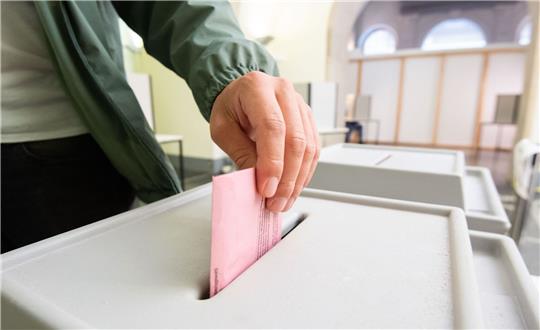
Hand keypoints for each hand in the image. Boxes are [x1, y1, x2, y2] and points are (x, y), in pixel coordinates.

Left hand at [210, 71, 319, 211]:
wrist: (240, 95)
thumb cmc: (230, 108)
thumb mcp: (223, 130)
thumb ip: (240, 153)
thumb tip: (257, 182)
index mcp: (257, 87)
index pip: (272, 127)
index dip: (272, 162)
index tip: (267, 189)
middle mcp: (283, 92)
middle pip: (295, 139)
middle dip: (286, 177)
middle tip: (275, 201)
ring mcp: (300, 105)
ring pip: (308, 147)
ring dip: (297, 180)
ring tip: (283, 201)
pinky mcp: (308, 119)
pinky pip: (313, 150)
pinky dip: (304, 173)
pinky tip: (293, 188)